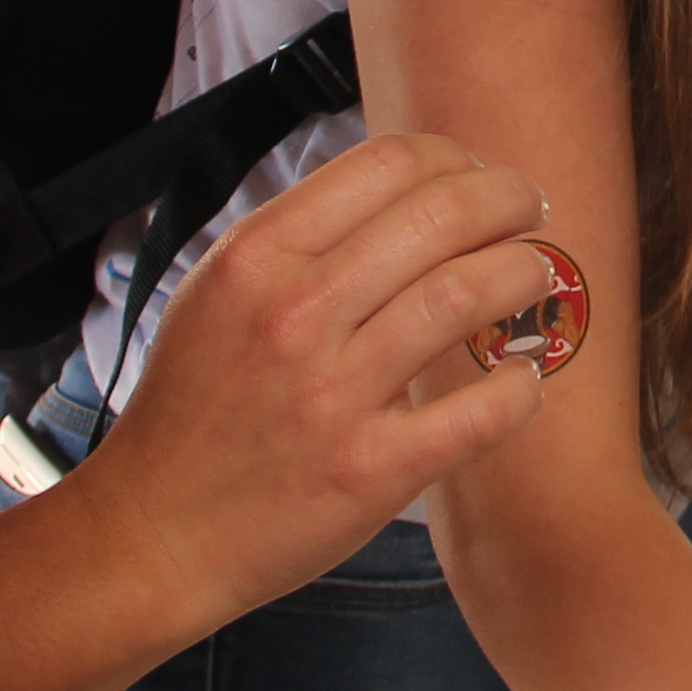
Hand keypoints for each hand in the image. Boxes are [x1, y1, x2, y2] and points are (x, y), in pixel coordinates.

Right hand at [82, 133, 562, 626]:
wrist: (154, 532)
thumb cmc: (195, 409)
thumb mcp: (218, 293)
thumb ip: (300, 239)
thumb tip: (401, 186)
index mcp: (257, 257)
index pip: (389, 163)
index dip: (455, 158)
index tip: (477, 177)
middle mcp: (295, 314)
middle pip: (443, 213)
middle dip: (510, 199)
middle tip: (532, 210)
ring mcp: (334, 394)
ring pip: (468, 293)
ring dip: (525, 274)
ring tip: (537, 277)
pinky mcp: (370, 472)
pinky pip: (480, 412)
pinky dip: (520, 386)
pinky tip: (523, 378)